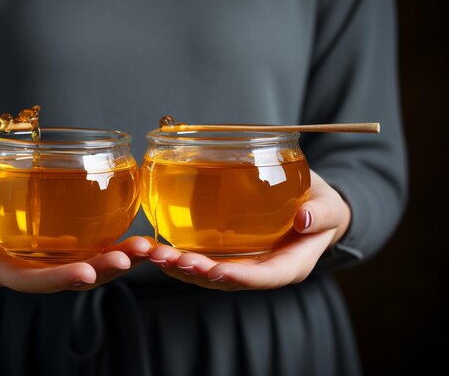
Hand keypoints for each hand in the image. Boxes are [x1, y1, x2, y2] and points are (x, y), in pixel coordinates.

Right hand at [0, 161, 153, 292]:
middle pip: (67, 279)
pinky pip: (90, 251)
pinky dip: (115, 248)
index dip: (58, 279)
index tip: (85, 272)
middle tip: (130, 257)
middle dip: (101, 271)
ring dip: (117, 261)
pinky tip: (138, 239)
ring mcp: (47, 260)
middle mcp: (29, 269)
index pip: (31, 281)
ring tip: (145, 248)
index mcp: (0, 267)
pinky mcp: (61, 246)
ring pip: (86, 268)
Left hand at [148, 170, 350, 290]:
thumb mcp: (328, 206)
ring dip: (182, 268)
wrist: (313, 207)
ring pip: (210, 274)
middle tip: (171, 260)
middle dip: (199, 274)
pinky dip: (181, 256)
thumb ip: (321, 213)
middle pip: (229, 280)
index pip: (264, 278)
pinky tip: (159, 248)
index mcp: (290, 265)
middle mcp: (263, 271)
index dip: (239, 278)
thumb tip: (304, 219)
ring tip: (157, 255)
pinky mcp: (230, 254)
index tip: (216, 272)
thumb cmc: (321, 207)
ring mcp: (244, 265)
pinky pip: (204, 260)